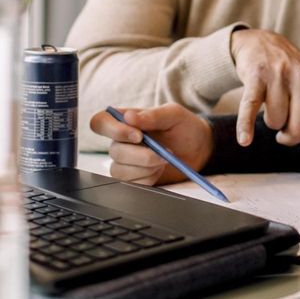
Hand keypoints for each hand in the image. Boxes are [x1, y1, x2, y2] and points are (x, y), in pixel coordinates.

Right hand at [89, 103, 212, 184]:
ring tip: (163, 160)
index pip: (100, 122)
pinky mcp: (134, 179)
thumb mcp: (174, 114)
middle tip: (163, 152)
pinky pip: (131, 184)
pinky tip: (159, 171)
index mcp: (125, 122)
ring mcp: (126, 162)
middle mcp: (121, 142)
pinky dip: (148, 179)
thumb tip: (129, 117)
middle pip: (114, 151)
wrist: (199, 149)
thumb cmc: (184, 127)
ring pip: (120, 170)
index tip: (138, 135)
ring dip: (146, 167)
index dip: (113, 130)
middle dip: (142, 155)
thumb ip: (152, 114)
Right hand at [230, 28, 299, 173]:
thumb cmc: (291, 71)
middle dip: (289, 137)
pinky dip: (246, 126)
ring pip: (276, 120)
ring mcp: (280, 75)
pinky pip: (251, 108)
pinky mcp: (256, 75)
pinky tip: (245, 140)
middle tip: (283, 133)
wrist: (262, 42)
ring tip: (270, 110)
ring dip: (271, 123)